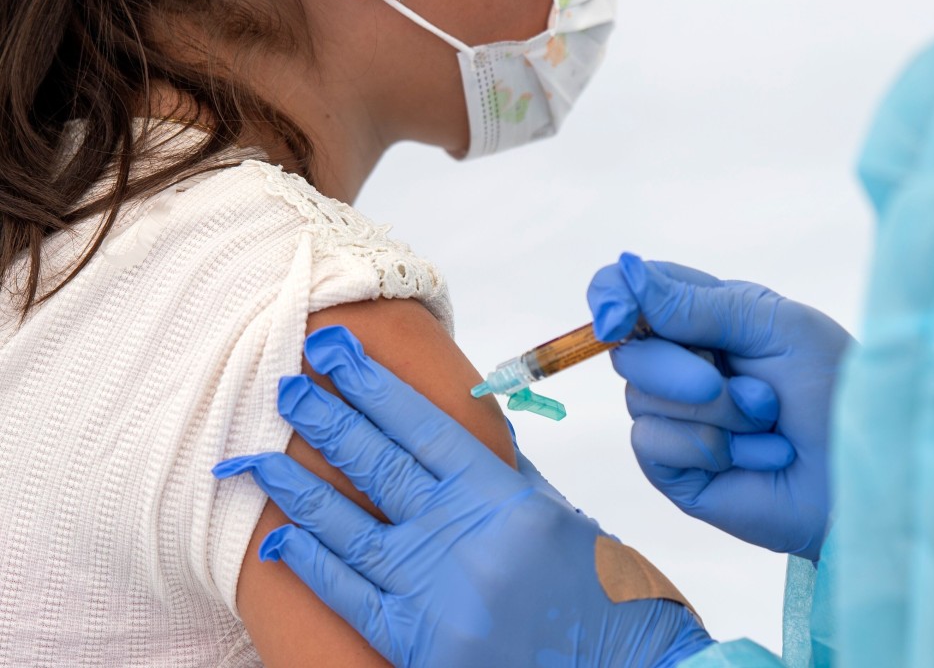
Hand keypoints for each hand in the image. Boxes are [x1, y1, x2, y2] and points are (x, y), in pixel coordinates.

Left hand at [213, 326, 712, 667]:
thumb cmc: (611, 597)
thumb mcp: (563, 521)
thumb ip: (504, 479)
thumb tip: (458, 439)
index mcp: (506, 501)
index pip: (424, 427)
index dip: (373, 386)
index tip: (336, 355)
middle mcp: (467, 541)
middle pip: (379, 466)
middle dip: (328, 419)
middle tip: (287, 385)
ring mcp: (439, 597)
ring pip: (350, 528)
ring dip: (300, 487)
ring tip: (261, 455)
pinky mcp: (422, 648)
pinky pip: (353, 598)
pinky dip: (313, 565)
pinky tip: (280, 538)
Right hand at [588, 253, 851, 560]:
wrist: (869, 472)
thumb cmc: (837, 390)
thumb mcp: (776, 326)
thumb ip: (695, 303)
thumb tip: (624, 271)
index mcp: (701, 316)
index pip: (628, 292)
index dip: (611, 297)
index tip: (617, 317)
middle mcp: (678, 363)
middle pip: (626, 349)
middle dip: (682, 368)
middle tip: (748, 388)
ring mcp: (672, 417)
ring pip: (641, 398)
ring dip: (718, 411)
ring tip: (769, 422)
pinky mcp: (673, 467)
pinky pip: (652, 443)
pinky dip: (712, 447)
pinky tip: (758, 457)